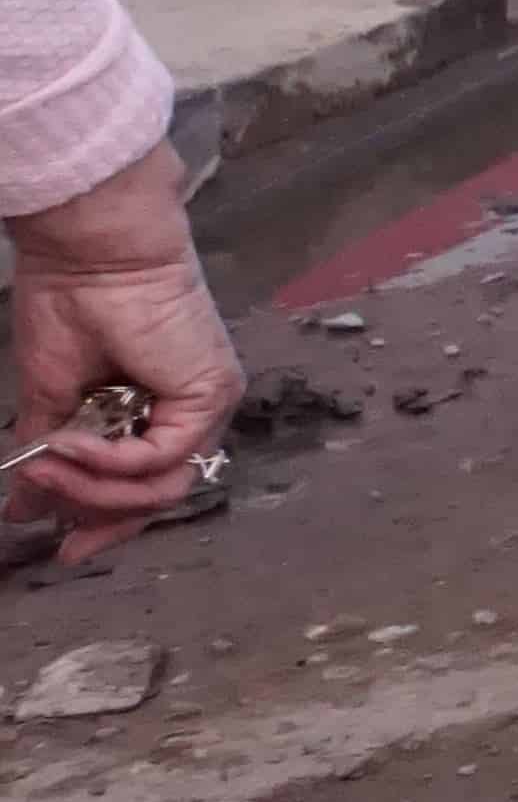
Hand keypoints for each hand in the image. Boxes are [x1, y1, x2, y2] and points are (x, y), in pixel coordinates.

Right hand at [10, 141, 239, 550]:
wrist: (92, 251)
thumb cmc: (72, 303)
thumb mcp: (53, 395)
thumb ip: (49, 455)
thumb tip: (22, 505)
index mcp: (159, 409)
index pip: (147, 486)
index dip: (106, 522)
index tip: (64, 550)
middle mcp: (192, 410)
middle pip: (159, 495)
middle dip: (98, 515)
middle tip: (48, 522)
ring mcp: (208, 404)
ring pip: (163, 485)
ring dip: (95, 490)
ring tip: (46, 471)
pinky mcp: (211, 394)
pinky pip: (162, 456)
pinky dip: (111, 462)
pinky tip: (72, 446)